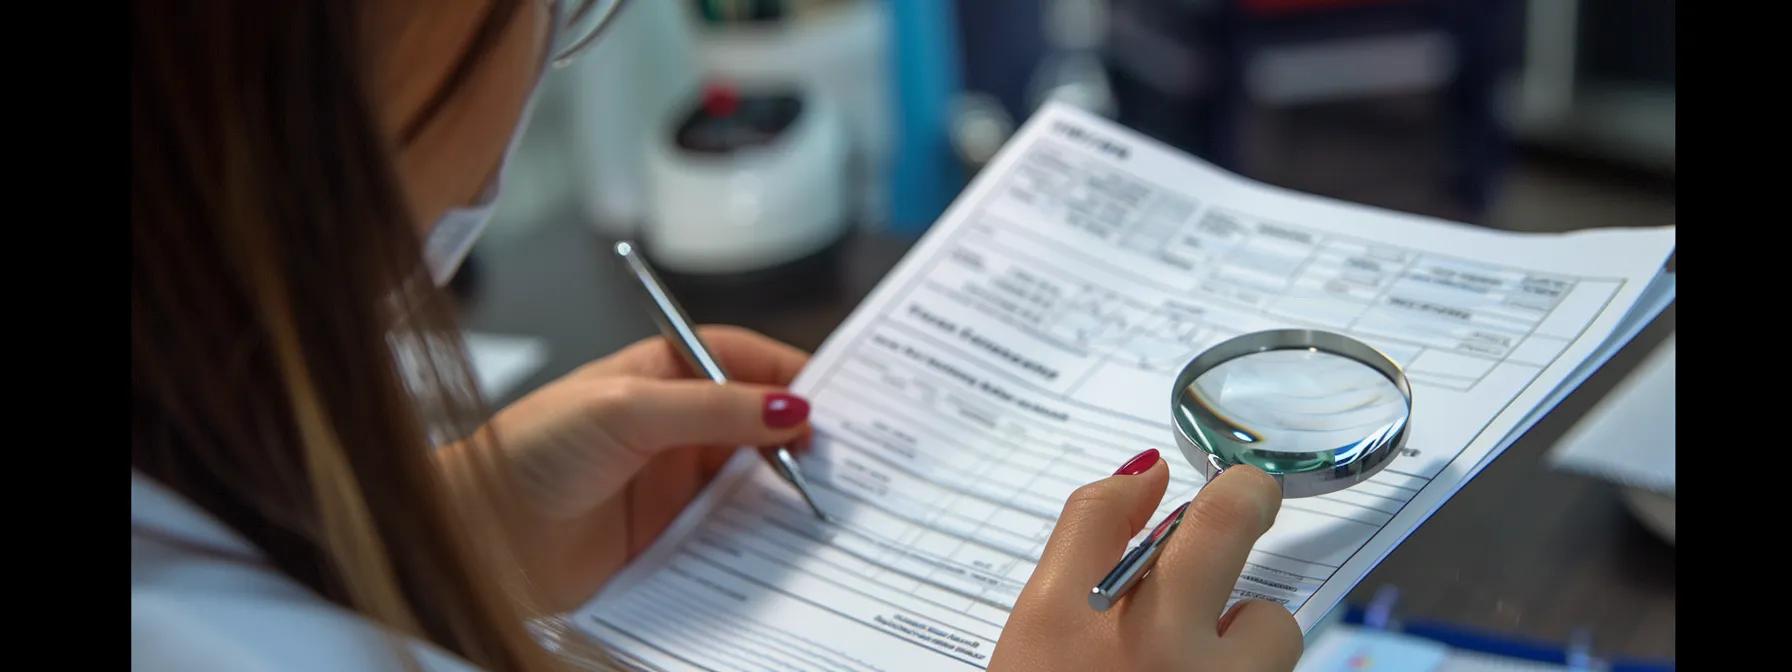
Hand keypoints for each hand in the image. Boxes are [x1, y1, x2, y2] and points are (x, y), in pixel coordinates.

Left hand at [457, 326, 812, 610]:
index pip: (739, 360)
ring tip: (830, 495)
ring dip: (786, 484)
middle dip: (799, 431)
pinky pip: (731, 529)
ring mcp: (672, 482)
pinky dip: (762, 532)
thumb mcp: (625, 410)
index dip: (787, 371)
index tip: (836, 395)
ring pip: (750, 476)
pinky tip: (787, 536)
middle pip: (755, 419)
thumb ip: (711, 409)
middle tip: (847, 451)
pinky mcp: (670, 534)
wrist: (481, 538)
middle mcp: (672, 425)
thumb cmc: (529, 454)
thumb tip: (790, 408)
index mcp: (658, 375)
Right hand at [989, 451, 1301, 670]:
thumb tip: (1148, 474)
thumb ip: (1085, 544)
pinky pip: (1277, 668)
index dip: (1143, 480)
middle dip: (1248, 496)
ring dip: (1251, 632)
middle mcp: (1145, 644)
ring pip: (1270, 624)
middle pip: (1223, 521)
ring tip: (1211, 662)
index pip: (1103, 509)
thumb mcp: (1034, 634)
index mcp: (1065, 619)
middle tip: (1251, 495)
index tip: (1172, 479)